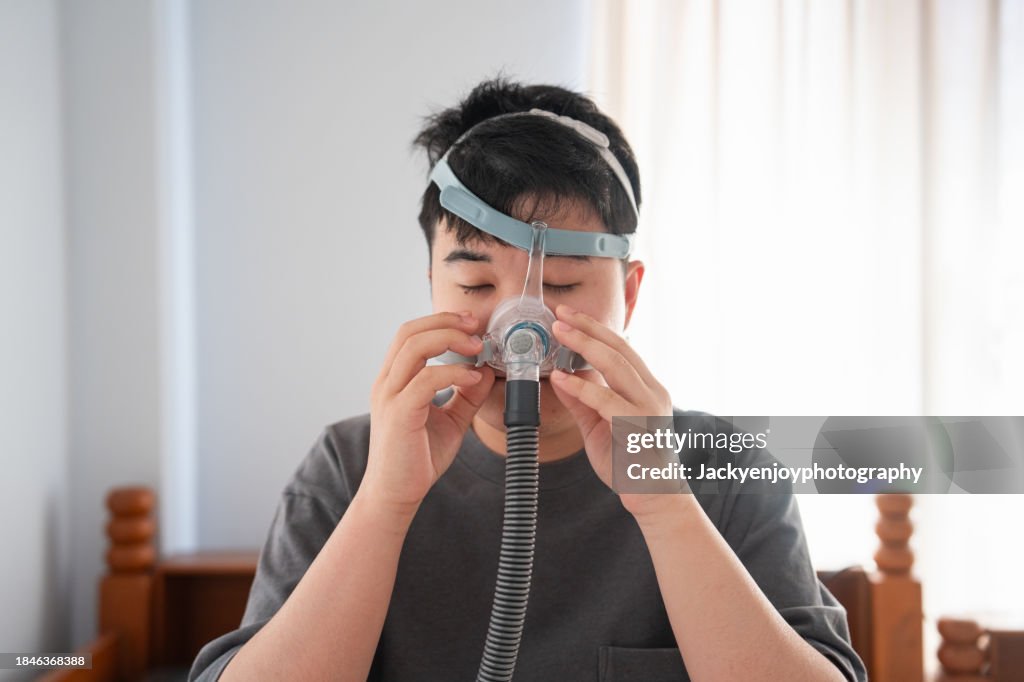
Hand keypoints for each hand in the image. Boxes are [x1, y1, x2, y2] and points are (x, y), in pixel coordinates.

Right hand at [361, 311, 495, 516]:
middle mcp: (387, 382)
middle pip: (409, 331)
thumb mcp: (451, 420)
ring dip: (449, 339)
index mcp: (395, 380)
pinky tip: (473, 378)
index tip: (473, 324)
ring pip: (413, 347)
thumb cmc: (417, 458)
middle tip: (476, 326)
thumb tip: (488, 371)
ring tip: (478, 347)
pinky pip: (426, 380)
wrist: (396, 494)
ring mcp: (389, 396)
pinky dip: (453, 373)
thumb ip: (467, 395)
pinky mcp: (398, 414)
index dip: (442, 321)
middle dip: (445, 321)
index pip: (412, 334)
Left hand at [548, 304, 679, 518]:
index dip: (595, 328)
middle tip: (560, 315)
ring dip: (584, 346)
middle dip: (588, 328)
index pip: (621, 348)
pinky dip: (582, 388)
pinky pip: (608, 401)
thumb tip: (561, 376)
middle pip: (619, 348)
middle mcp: (651, 392)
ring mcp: (648, 409)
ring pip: (617, 366)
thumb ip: (582, 402)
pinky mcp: (639, 429)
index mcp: (646, 388)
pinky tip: (561, 378)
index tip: (569, 315)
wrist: (654, 497)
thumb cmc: (629, 462)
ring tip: (559, 333)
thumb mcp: (599, 426)